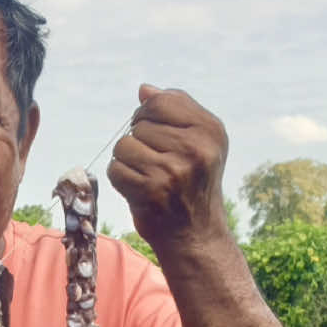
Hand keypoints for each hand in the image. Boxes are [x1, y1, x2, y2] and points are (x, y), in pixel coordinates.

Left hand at [107, 85, 228, 251]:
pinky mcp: (152, 191)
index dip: (146, 115)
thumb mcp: (198, 144)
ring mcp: (173, 170)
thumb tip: (143, 90)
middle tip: (155, 165)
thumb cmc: (192, 186)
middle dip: (139, 142)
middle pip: (139, 124)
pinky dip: (120, 180)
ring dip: (127, 161)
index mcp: (209, 130)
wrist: (195, 235)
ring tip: (146, 177)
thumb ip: (174, 112)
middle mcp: (195, 148)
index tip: (153, 134)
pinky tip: (138, 190)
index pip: (160, 101)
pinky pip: (116, 169)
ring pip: (124, 146)